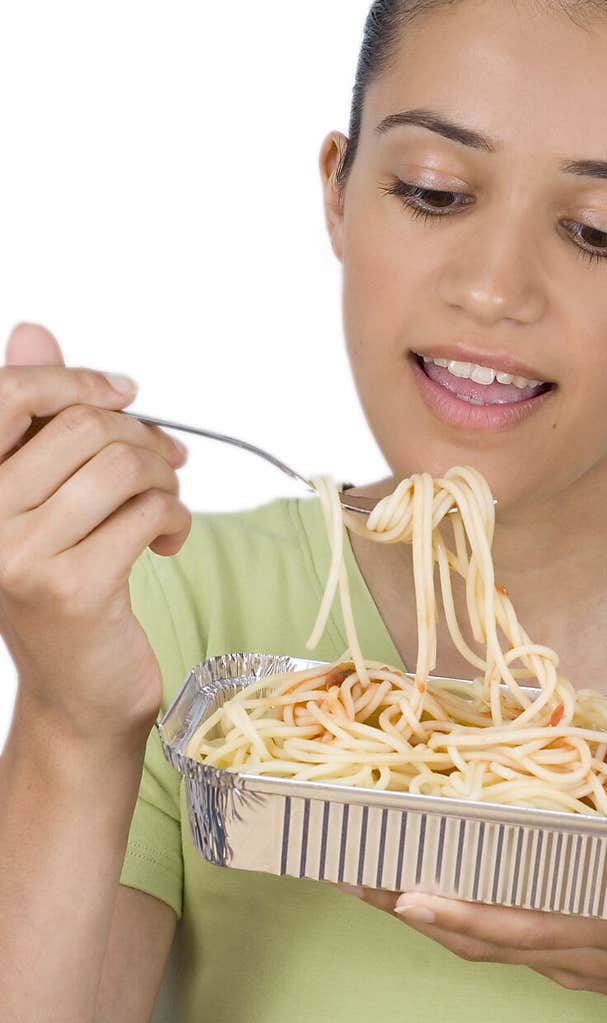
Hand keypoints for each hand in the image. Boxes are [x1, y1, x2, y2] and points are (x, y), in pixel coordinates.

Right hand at [0, 322, 190, 746]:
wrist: (76, 693)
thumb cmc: (64, 586)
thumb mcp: (42, 500)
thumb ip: (37, 419)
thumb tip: (34, 329)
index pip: (10, 394)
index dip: (76, 380)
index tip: (127, 395)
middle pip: (83, 427)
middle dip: (143, 440)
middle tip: (165, 467)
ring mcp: (19, 554)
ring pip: (121, 466)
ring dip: (163, 482)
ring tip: (164, 509)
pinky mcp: (72, 588)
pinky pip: (146, 513)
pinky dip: (173, 520)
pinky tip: (165, 543)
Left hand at [342, 842, 606, 1022]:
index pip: (537, 927)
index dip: (477, 915)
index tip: (420, 894)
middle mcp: (581, 948)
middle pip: (484, 935)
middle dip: (417, 908)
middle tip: (357, 870)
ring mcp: (569, 956)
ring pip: (480, 939)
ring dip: (419, 912)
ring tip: (363, 873)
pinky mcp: (566, 955)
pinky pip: (496, 937)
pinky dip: (451, 916)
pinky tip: (416, 886)